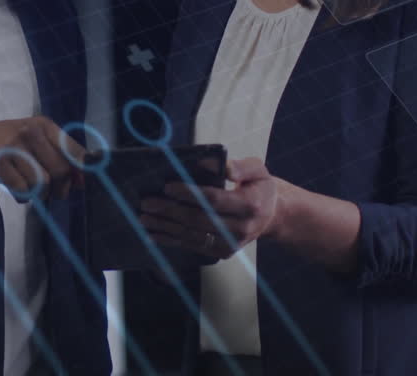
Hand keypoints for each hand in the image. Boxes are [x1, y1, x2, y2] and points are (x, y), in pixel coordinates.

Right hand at [0, 117, 85, 199]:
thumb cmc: (1, 143)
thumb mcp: (30, 142)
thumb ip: (57, 157)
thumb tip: (82, 182)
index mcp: (43, 125)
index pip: (74, 150)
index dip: (80, 172)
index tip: (78, 184)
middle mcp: (31, 132)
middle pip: (61, 170)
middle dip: (60, 189)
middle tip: (52, 193)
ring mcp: (13, 146)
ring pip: (42, 183)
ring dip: (38, 194)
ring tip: (29, 188)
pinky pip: (22, 190)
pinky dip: (22, 196)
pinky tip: (14, 188)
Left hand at [139, 158, 281, 259]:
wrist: (271, 216)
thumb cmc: (260, 187)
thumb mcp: (258, 169)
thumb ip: (239, 166)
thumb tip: (215, 165)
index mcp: (250, 205)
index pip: (213, 200)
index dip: (189, 194)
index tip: (168, 187)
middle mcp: (241, 228)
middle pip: (198, 220)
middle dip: (170, 211)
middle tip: (147, 203)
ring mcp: (231, 244)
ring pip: (193, 236)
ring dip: (165, 228)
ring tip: (144, 219)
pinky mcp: (222, 252)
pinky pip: (193, 246)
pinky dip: (171, 240)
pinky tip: (154, 234)